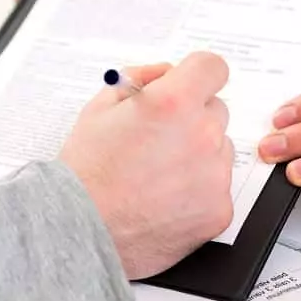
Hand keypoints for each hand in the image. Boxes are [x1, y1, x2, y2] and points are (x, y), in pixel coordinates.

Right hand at [59, 52, 233, 279]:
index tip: (190, 85)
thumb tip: (164, 75)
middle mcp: (202, 135)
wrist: (82, 232)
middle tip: (159, 141)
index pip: (212, 68)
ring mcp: (215, 176)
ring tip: (157, 177)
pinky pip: (218, 189)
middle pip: (216, 111)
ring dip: (197, 156)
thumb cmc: (86, 174)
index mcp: (174, 103)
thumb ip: (139, 80)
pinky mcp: (219, 210)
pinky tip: (165, 200)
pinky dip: (198, 193)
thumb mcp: (99, 109)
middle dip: (192, 119)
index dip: (197, 75)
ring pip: (219, 151)